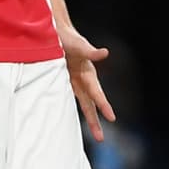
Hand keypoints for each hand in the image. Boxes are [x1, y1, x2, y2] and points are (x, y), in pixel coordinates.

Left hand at [59, 25, 115, 141]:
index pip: (96, 92)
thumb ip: (91, 51)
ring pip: (83, 103)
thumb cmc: (69, 37)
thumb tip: (105, 53)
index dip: (103, 105)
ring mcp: (74, 80)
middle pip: (90, 103)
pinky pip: (71, 97)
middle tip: (101, 138)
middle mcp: (83, 79)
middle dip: (96, 120)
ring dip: (89, 118)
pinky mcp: (64, 79)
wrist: (56, 30)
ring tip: (97, 134)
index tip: (112, 118)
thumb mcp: (78, 44)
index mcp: (88, 72)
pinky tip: (74, 118)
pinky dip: (74, 108)